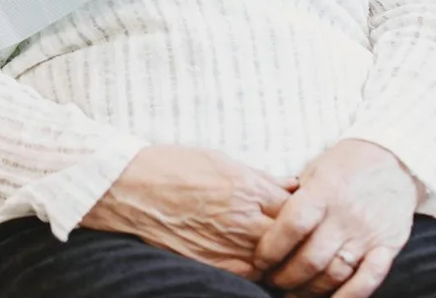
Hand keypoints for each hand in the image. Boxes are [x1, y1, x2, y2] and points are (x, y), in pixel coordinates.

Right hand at [82, 145, 294, 279]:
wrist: (128, 189)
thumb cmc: (172, 167)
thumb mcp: (220, 160)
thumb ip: (261, 177)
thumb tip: (293, 185)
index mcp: (247, 189)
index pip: (298, 208)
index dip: (305, 210)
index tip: (306, 211)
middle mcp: (242, 221)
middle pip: (291, 239)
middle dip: (298, 237)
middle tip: (301, 235)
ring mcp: (227, 247)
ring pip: (273, 262)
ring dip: (280, 256)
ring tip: (280, 249)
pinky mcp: (212, 266)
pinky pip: (248, 275)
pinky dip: (256, 269)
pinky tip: (254, 259)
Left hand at [255, 140, 418, 297]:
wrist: (393, 160)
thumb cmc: (346, 165)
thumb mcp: (315, 170)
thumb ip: (293, 197)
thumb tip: (264, 224)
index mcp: (324, 191)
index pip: (293, 226)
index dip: (272, 248)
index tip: (260, 260)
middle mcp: (346, 215)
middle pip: (311, 258)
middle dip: (286, 276)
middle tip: (273, 280)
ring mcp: (368, 234)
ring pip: (335, 274)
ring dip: (310, 290)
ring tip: (294, 293)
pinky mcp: (388, 247)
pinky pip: (369, 279)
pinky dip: (349, 296)